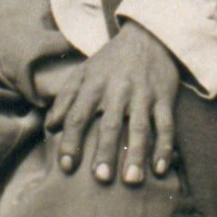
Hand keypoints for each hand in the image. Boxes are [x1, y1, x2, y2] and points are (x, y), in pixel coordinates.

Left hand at [46, 21, 179, 185]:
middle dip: (105, 152)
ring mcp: (144, 94)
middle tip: (100, 178)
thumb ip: (65, 99)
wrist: (148, 36)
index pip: (78, 116)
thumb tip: (50, 127)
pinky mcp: (165, 98)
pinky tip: (160, 169)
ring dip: (137, 154)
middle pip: (110, 124)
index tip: (66, 166)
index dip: (71, 141)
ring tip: (131, 180)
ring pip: (140, 127)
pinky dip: (164, 147)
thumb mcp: (83, 72)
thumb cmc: (110, 62)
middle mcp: (118, 90)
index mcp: (94, 85)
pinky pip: (166, 125)